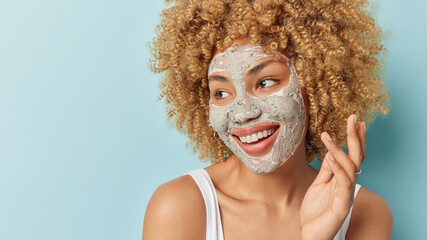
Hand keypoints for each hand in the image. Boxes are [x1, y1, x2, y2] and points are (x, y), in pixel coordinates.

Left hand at [300, 114, 365, 239]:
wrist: (310, 233)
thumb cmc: (315, 210)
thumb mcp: (318, 185)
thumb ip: (326, 170)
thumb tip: (330, 153)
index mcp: (342, 179)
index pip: (352, 156)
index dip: (355, 139)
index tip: (355, 121)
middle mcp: (348, 185)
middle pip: (356, 158)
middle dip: (355, 137)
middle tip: (353, 118)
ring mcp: (346, 195)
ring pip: (350, 168)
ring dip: (340, 150)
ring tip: (328, 136)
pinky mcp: (342, 205)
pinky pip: (343, 184)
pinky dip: (338, 169)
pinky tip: (331, 157)